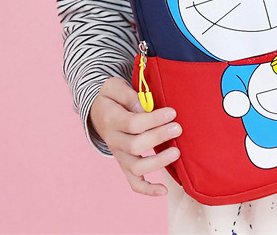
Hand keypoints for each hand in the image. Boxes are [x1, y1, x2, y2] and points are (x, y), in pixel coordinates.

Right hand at [89, 76, 180, 196]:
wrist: (98, 111)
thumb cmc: (111, 96)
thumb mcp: (113, 87)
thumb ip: (127, 95)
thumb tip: (143, 107)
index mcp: (111, 120)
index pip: (133, 124)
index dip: (154, 119)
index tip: (172, 112)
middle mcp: (114, 141)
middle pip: (136, 145)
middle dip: (159, 137)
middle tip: (178, 128)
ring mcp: (119, 155)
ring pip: (136, 167)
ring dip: (157, 162)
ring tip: (176, 153)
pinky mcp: (124, 164)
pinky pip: (133, 182)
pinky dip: (147, 189)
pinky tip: (163, 190)